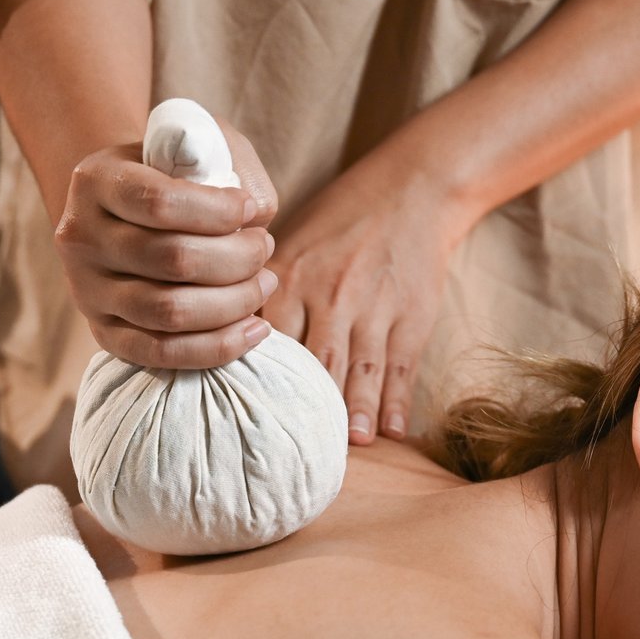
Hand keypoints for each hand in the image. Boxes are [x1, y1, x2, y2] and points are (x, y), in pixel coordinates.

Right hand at [54, 120, 279, 367]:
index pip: (159, 203)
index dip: (218, 211)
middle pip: (172, 260)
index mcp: (96, 180)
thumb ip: (228, 164)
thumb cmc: (169, 171)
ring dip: (235, 302)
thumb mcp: (193, 144)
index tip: (250, 208)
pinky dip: (217, 346)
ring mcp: (87, 290)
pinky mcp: (103, 332)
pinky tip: (255, 329)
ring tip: (265, 282)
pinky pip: (161, 353)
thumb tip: (257, 217)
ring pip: (169, 312)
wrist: (119, 207)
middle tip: (265, 246)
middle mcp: (81, 237)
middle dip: (238, 258)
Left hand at [261, 154, 460, 444]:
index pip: (265, 336)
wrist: (412, 190)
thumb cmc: (341, 221)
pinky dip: (396, 401)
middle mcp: (329, 295)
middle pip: (312, 362)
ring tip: (346, 445)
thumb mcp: (293, 241)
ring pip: (358, 369)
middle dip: (301, 407)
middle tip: (288, 448)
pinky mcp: (411, 315)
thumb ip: (265, 289)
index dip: (254, 377)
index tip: (240, 416)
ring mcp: (373, 307)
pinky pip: (401, 366)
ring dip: (351, 409)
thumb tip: (228, 337)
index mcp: (291, 276)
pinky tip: (390, 430)